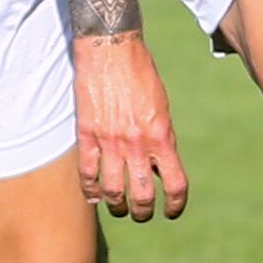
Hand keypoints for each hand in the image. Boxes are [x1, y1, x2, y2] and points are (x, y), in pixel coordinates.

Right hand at [72, 31, 187, 221]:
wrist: (110, 48)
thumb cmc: (140, 73)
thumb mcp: (161, 107)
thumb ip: (160, 137)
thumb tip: (158, 163)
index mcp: (162, 136)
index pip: (174, 185)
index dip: (174, 205)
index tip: (170, 211)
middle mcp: (137, 144)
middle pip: (142, 195)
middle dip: (143, 211)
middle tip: (141, 213)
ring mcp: (110, 141)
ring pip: (113, 191)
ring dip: (117, 206)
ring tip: (118, 207)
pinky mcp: (87, 134)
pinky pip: (88, 173)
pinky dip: (90, 190)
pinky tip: (94, 196)